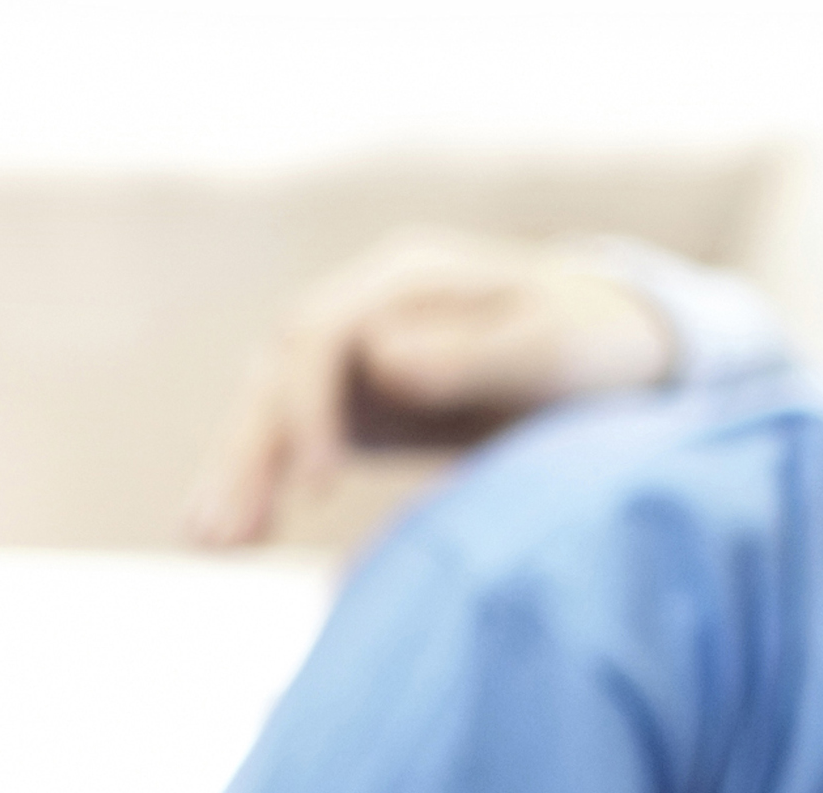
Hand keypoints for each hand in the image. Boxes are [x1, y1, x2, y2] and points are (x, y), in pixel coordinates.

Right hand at [183, 227, 676, 546]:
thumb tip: (382, 359)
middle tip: (224, 533)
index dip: (311, 405)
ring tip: (207, 545)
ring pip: (271, 408)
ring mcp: (354, 355)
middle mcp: (365, 308)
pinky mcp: (359, 403)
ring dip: (238, 473)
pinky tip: (232, 537)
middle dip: (250, 451)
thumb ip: (476, 354)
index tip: (320, 480)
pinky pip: (294, 441)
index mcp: (408, 277)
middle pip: (279, 372)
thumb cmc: (593, 340)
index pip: (324, 335)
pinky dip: (263, 483)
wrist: (614, 350)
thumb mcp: (555, 346)